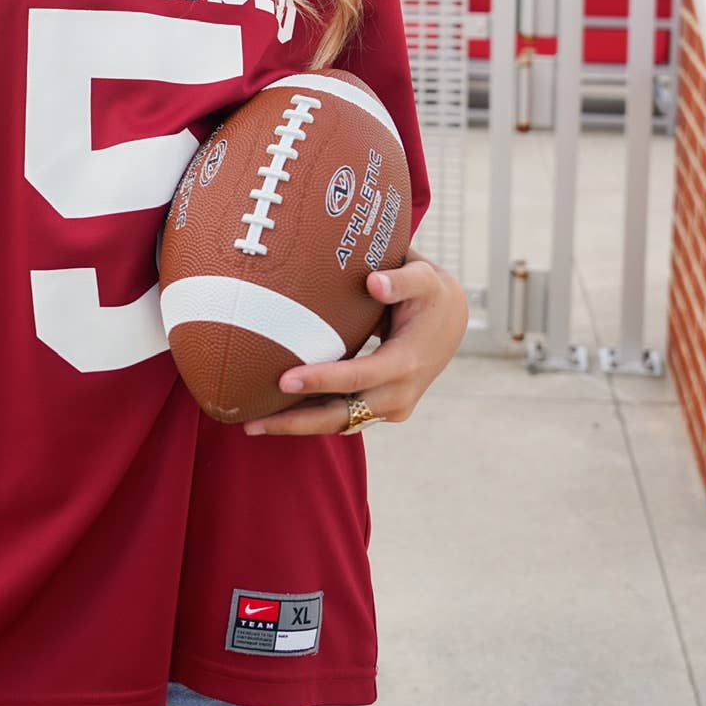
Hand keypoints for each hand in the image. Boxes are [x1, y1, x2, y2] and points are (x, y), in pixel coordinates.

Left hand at [241, 250, 469, 436]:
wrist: (453, 320)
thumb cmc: (430, 293)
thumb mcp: (425, 277)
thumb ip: (403, 279)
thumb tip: (374, 282)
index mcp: (408, 362)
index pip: (359, 376)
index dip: (323, 380)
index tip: (284, 380)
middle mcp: (401, 393)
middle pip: (344, 416)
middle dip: (298, 422)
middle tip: (252, 423)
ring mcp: (393, 406)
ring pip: (342, 424)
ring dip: (300, 427)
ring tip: (254, 425)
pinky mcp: (383, 409)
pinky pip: (346, 419)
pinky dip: (314, 420)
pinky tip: (278, 415)